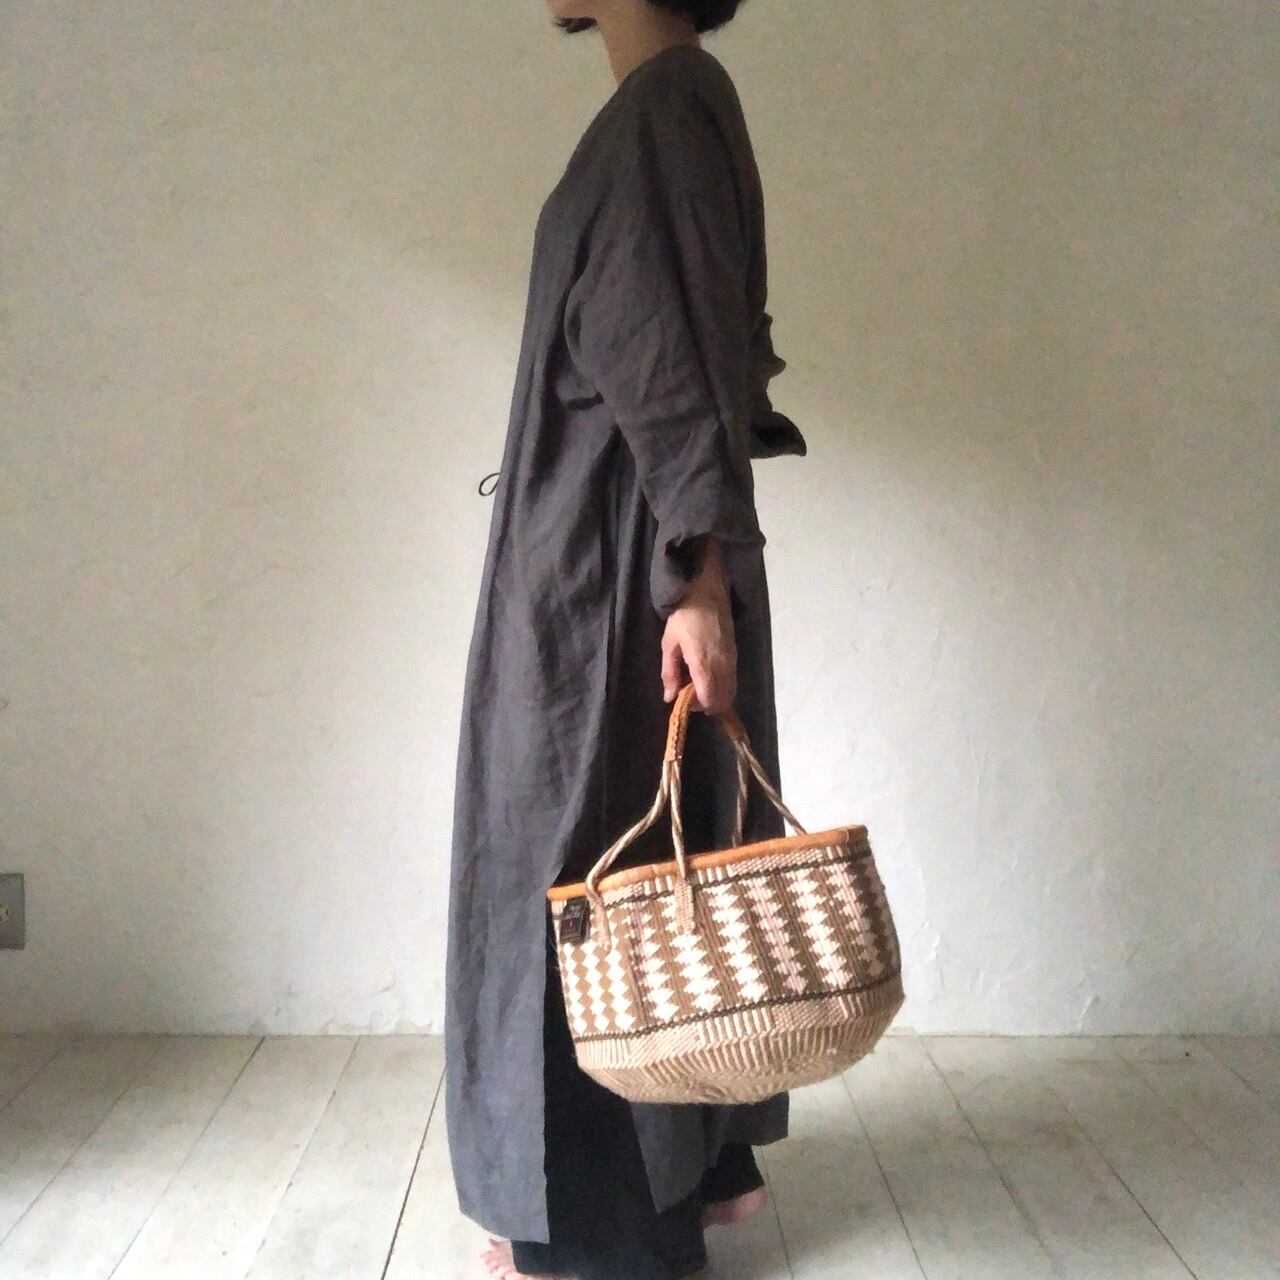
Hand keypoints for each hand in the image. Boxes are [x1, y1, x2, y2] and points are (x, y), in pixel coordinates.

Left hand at [661, 536, 736, 714]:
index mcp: (703, 664)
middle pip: (722, 700)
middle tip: (689, 693)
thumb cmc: (684, 615)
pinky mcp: (736, 654)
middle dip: (705, 704)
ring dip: (715, 695)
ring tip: (697, 684)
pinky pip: (732, 680)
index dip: (695, 706)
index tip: (681, 698)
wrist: (707, 591)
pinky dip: (721, 686)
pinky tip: (707, 675)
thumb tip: (669, 697)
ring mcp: (732, 660)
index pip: (708, 700)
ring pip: (730, 691)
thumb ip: (669, 672)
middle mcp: (722, 666)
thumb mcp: (669, 643)